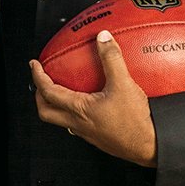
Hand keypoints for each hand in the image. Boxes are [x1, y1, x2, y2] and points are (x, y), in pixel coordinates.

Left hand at [31, 29, 157, 165]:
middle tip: (41, 82)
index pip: (48, 92)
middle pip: (47, 112)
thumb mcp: (124, 84)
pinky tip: (88, 104)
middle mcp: (79, 123)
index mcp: (79, 109)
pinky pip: (77, 124)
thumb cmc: (135, 122)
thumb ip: (112, 59)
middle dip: (40, 96)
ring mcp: (87, 133)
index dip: (38, 77)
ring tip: (62, 91)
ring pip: (61, 120)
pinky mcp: (98, 138)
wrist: (150, 147)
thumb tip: (103, 38)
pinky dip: (75, 112)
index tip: (35, 65)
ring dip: (57, 105)